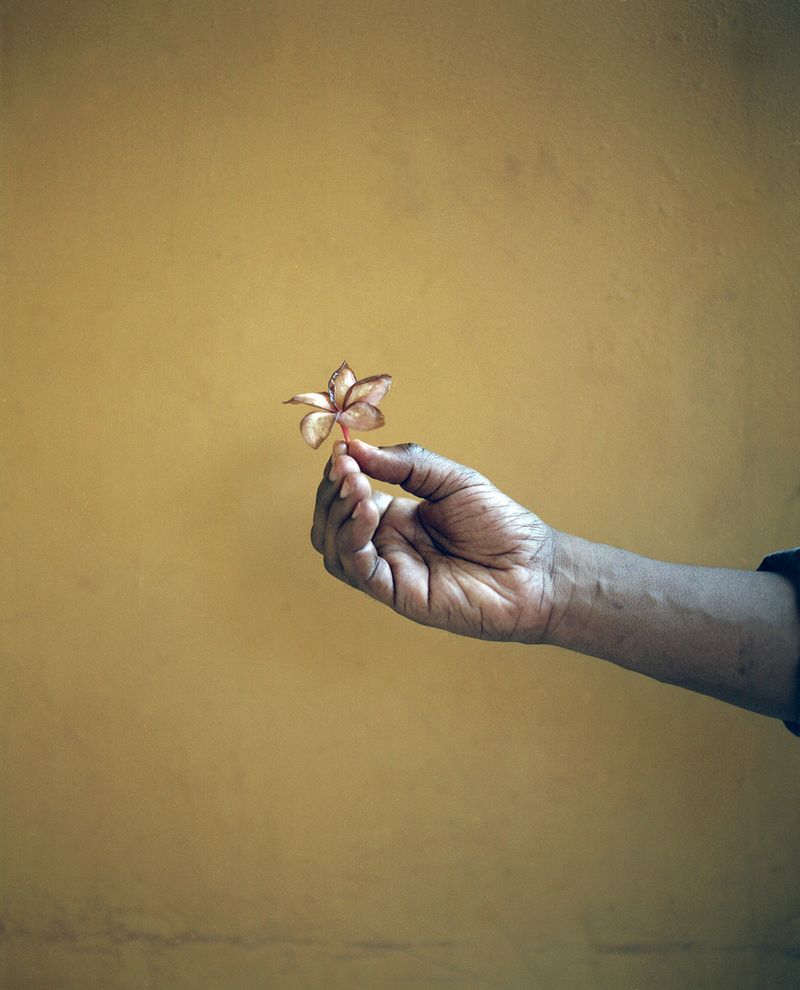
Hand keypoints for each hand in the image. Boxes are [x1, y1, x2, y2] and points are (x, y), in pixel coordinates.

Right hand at [311, 440, 556, 642]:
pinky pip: (359, 569)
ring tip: (357, 485)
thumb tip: (353, 447)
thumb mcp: (451, 480)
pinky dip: (354, 537)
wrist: (535, 569)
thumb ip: (404, 464)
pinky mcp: (398, 594)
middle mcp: (385, 545)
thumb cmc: (501, 525)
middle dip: (331, 492)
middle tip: (346, 467)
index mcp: (394, 517)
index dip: (338, 473)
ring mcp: (389, 571)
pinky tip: (369, 509)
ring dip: (336, 514)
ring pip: (333, 548)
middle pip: (330, 522)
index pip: (345, 496)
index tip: (342, 449)